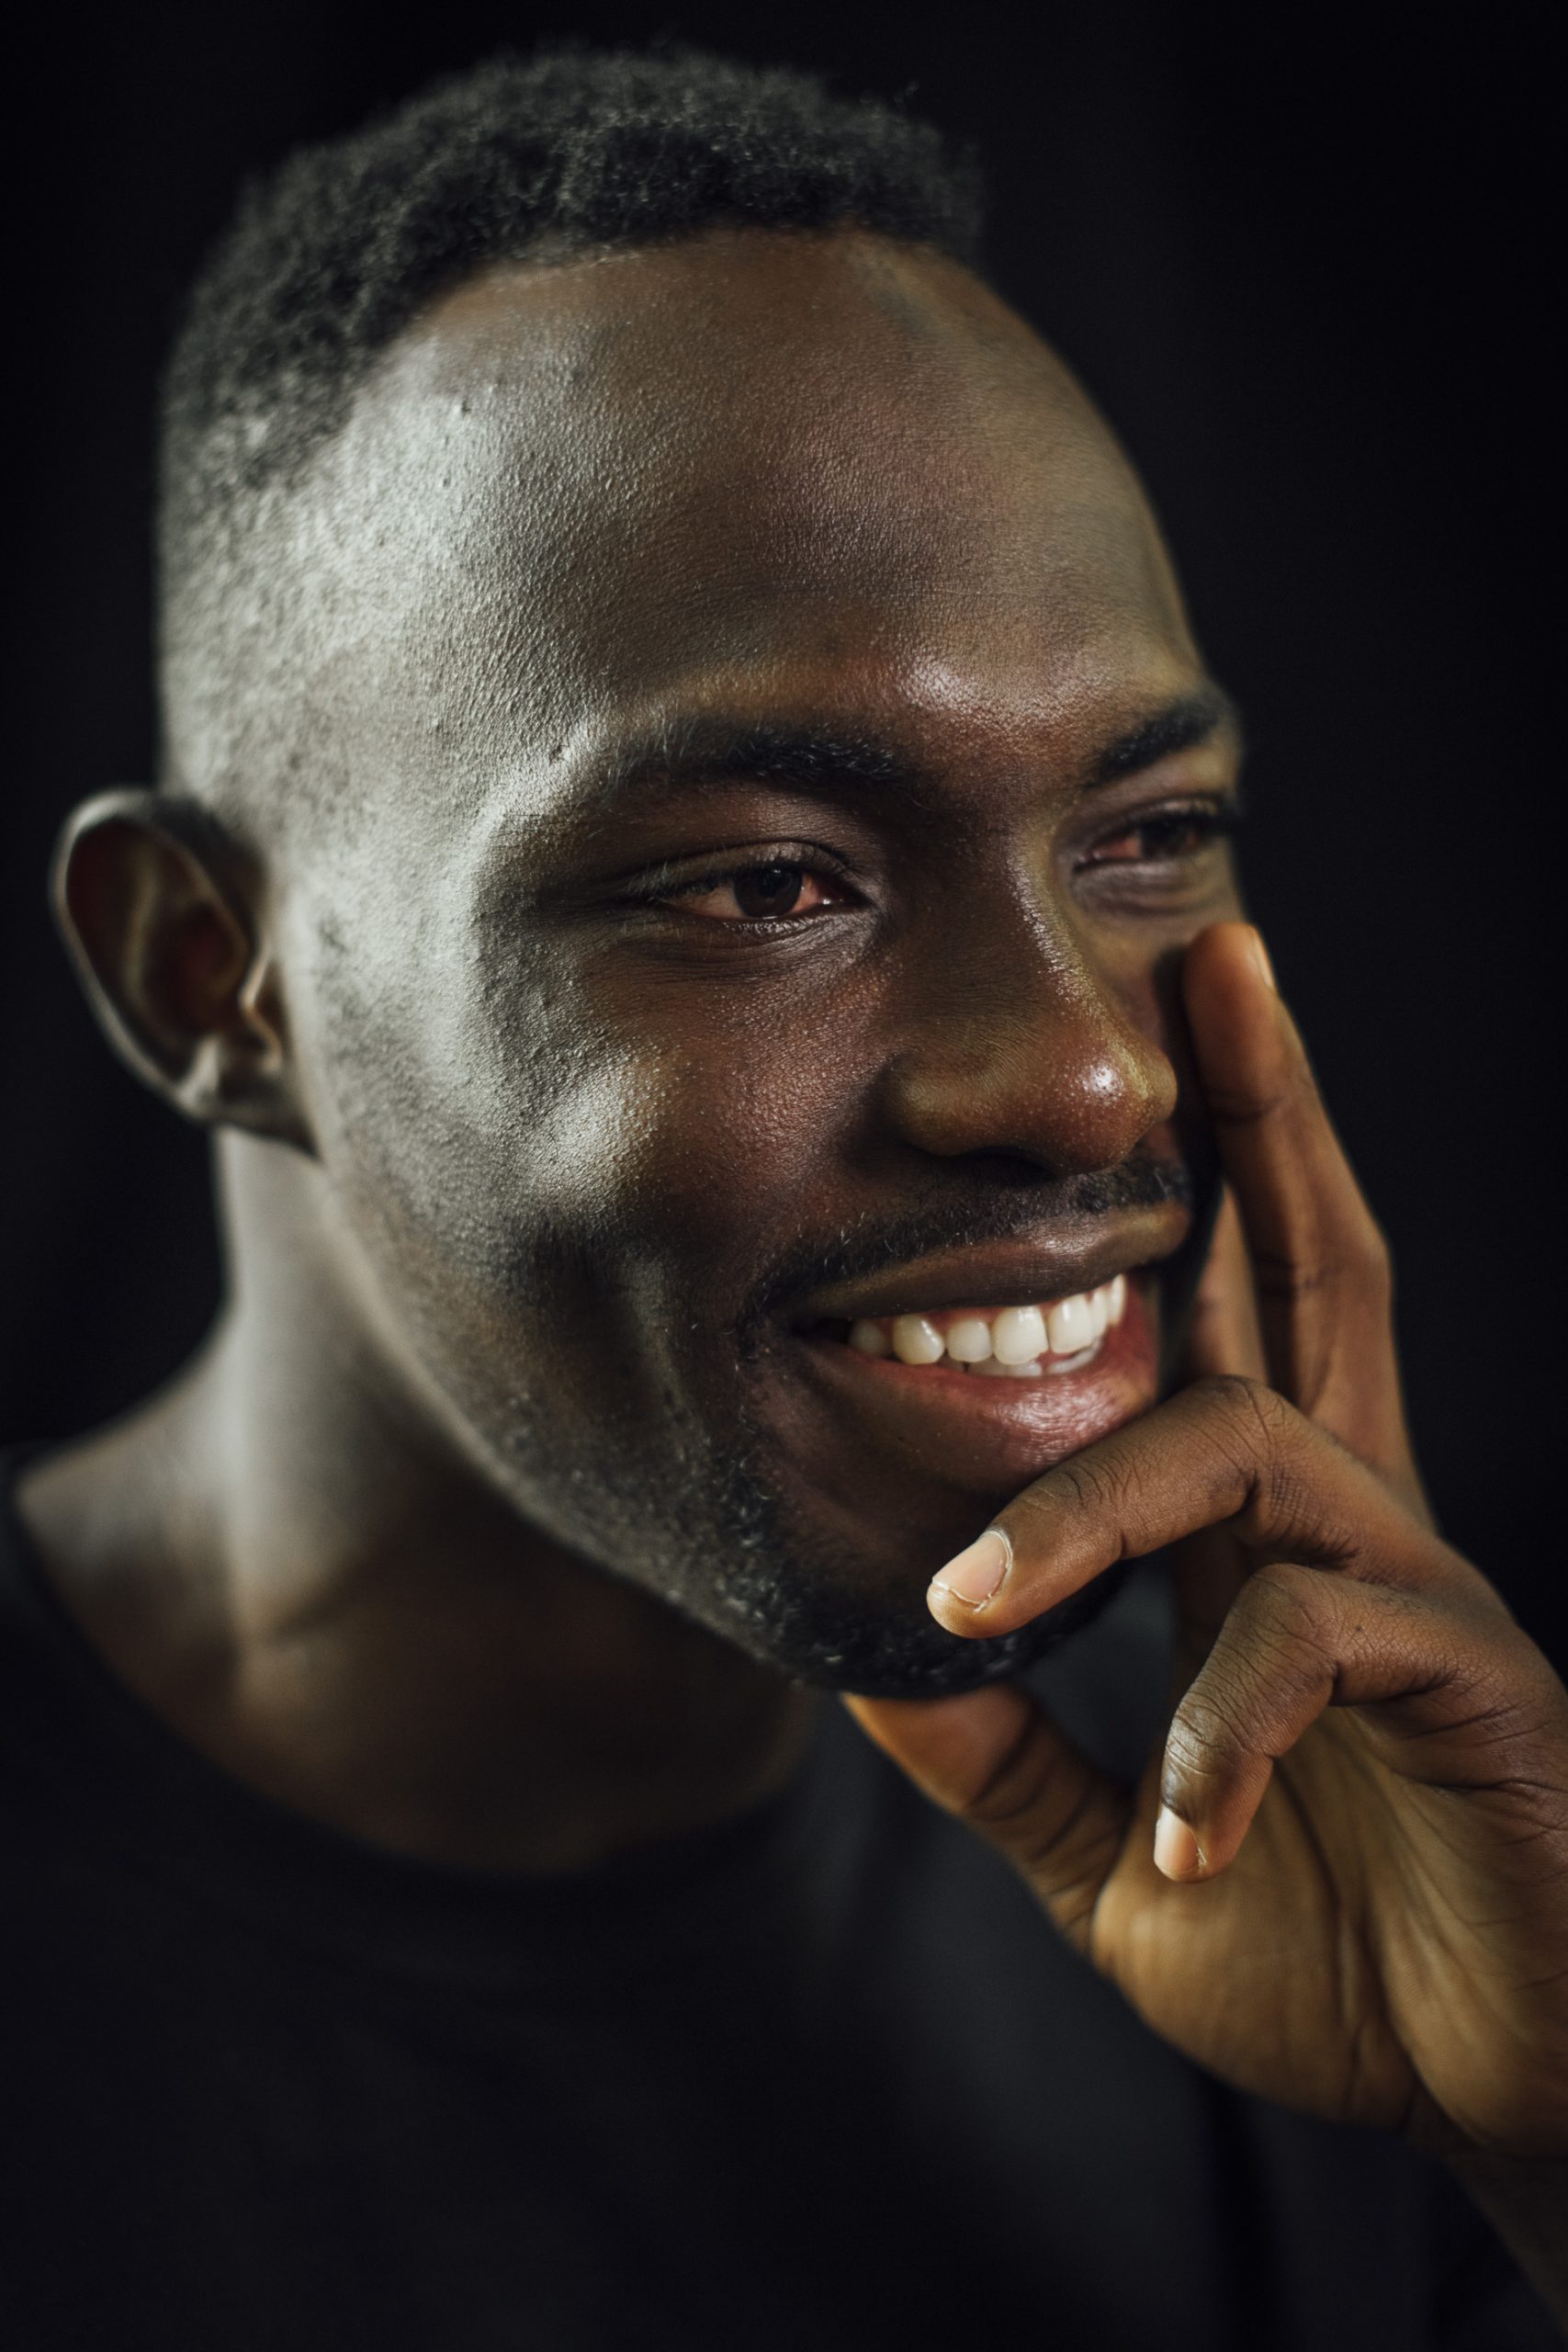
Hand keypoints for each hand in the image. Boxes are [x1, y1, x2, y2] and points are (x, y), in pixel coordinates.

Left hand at [846, 924, 1567, 2171]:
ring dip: (1095, 1500)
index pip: (1244, 1314)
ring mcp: (1422, 1598)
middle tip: (1217, 960)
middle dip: (1265, 1114)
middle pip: (1319, 1269)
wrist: (1508, 2093)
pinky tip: (1182, 1826)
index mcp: (1273, 1543)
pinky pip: (1324, 1642)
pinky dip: (1217, 1728)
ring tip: (978, 1592)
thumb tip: (871, 1670)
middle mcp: (1355, 1529)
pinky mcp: (1479, 1695)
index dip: (1213, 1169)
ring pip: (1259, 1442)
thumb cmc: (1339, 1952)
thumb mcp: (1123, 1854)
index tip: (1160, 1026)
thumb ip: (1009, 1763)